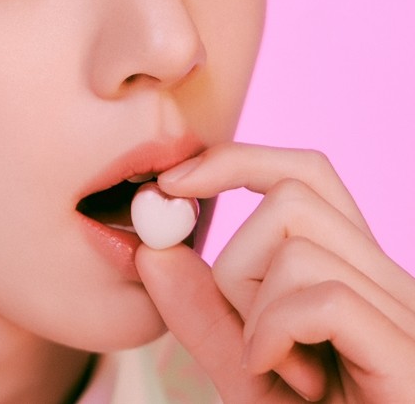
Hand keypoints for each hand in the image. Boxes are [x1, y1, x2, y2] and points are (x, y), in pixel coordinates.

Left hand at [135, 143, 414, 402]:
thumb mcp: (242, 368)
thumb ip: (202, 312)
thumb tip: (152, 247)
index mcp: (354, 272)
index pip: (305, 173)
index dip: (235, 160)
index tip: (170, 184)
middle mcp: (389, 280)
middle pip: (293, 195)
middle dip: (237, 259)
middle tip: (249, 333)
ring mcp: (407, 313)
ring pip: (297, 243)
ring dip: (257, 309)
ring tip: (281, 369)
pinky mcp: (413, 353)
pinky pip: (319, 297)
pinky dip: (276, 334)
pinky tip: (289, 379)